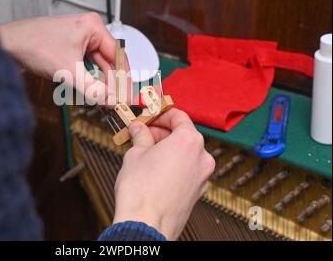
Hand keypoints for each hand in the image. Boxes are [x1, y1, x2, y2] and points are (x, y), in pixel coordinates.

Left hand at [0, 13, 118, 102]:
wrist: (6, 45)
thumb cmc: (34, 47)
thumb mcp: (69, 72)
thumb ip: (94, 89)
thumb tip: (112, 101)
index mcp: (93, 27)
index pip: (118, 55)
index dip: (124, 79)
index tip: (127, 97)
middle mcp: (88, 29)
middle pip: (108, 61)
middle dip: (111, 82)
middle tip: (116, 102)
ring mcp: (78, 38)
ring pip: (96, 64)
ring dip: (99, 82)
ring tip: (104, 99)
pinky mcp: (68, 46)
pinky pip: (85, 64)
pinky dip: (87, 78)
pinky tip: (90, 90)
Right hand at [113, 109, 215, 239]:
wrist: (145, 224)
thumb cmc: (141, 190)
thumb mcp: (135, 153)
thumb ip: (141, 136)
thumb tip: (139, 129)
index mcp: (189, 141)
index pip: (179, 116)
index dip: (160, 114)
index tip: (149, 117)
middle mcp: (201, 158)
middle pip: (183, 135)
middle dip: (162, 133)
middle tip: (143, 134)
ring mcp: (202, 177)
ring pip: (185, 154)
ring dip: (168, 149)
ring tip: (145, 152)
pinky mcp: (197, 192)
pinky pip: (186, 170)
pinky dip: (174, 165)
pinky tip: (155, 170)